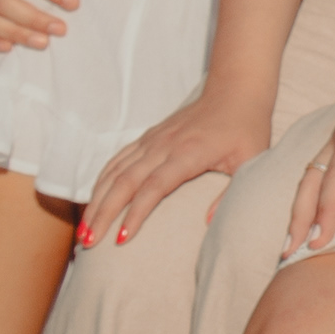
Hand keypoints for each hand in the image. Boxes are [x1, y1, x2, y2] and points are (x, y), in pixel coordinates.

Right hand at [81, 99, 271, 247]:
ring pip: (115, 172)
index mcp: (189, 153)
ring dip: (96, 201)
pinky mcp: (148, 137)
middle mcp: (164, 146)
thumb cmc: (246, 128)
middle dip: (103, 214)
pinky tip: (93, 200)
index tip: (121, 239)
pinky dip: (101, 181)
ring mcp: (153, 140)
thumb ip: (231, 192)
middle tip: (88, 243)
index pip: (154, 187)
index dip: (136, 213)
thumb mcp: (251, 160)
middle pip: (125, 182)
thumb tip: (210, 223)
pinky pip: (118, 160)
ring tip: (83, 231)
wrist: (236, 90)